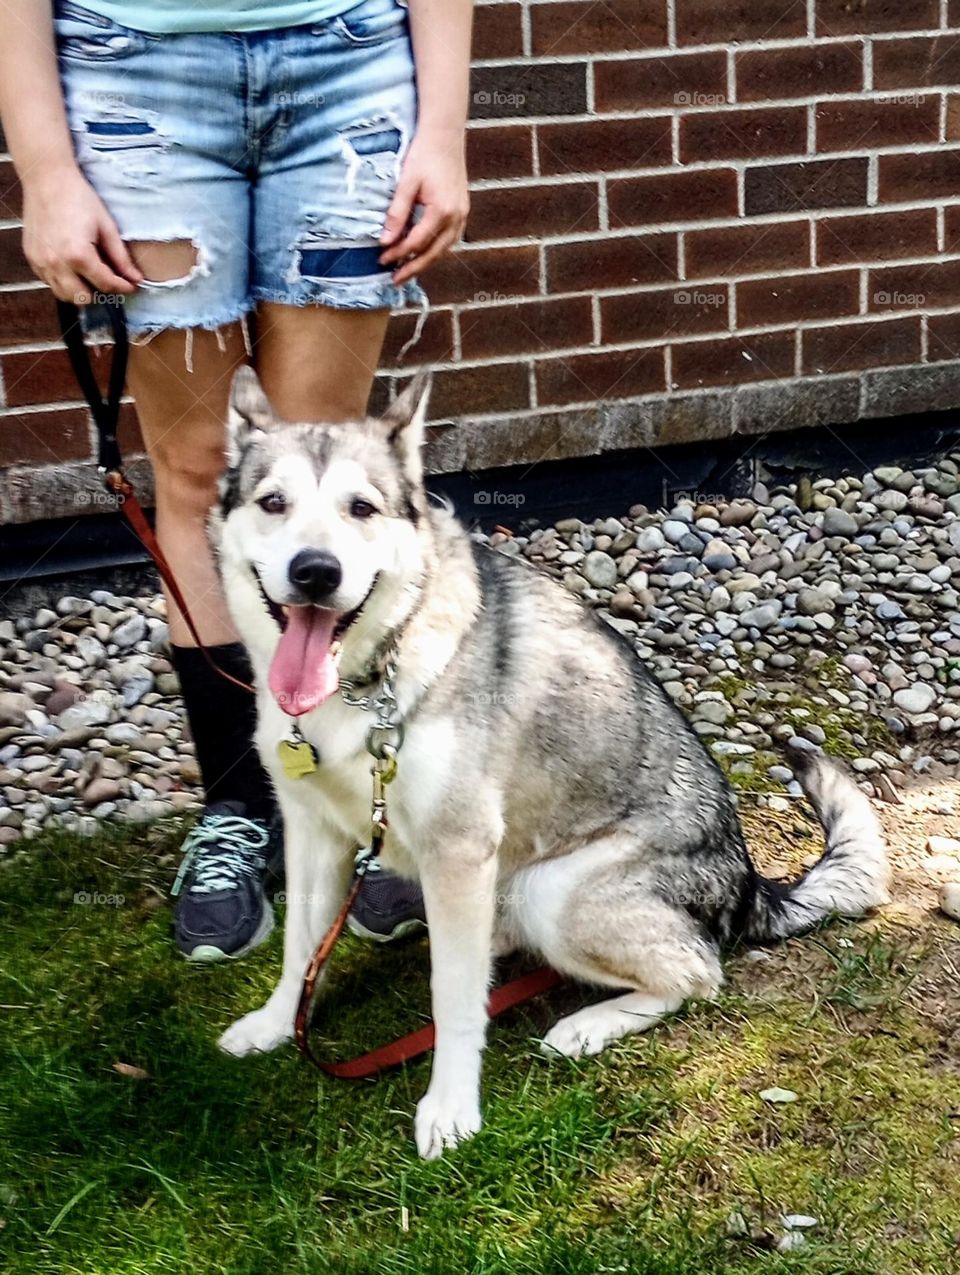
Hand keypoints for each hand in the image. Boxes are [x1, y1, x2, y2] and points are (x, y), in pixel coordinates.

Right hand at [22, 164, 141, 302]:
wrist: (47, 179)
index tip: (130, 286)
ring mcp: (41, 262)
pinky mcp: (31, 258)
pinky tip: (72, 268)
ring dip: (79, 291)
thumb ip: (120, 257)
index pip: (105, 284)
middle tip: (108, 281)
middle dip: (99, 294)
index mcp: (78, 255)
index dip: (122, 287)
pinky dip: (62, 281)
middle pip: (83, 298)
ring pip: (63, 295)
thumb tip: (135, 278)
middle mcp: (57, 263)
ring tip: (90, 276)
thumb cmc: (78, 198)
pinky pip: (49, 282)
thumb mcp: (106, 226)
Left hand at [379, 128, 468, 284]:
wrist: (445, 135)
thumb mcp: (406, 183)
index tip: (382, 258)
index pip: (416, 242)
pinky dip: (435, 249)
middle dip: (413, 268)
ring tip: (407, 271)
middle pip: (433, 253)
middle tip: (395, 279)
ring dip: (425, 262)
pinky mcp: (462, 211)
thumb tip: (385, 240)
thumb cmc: (424, 154)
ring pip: (444, 249)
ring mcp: (462, 215)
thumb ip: (396, 213)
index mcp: (442, 210)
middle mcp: (456, 217)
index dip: (398, 253)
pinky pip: (450, 239)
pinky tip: (422, 252)